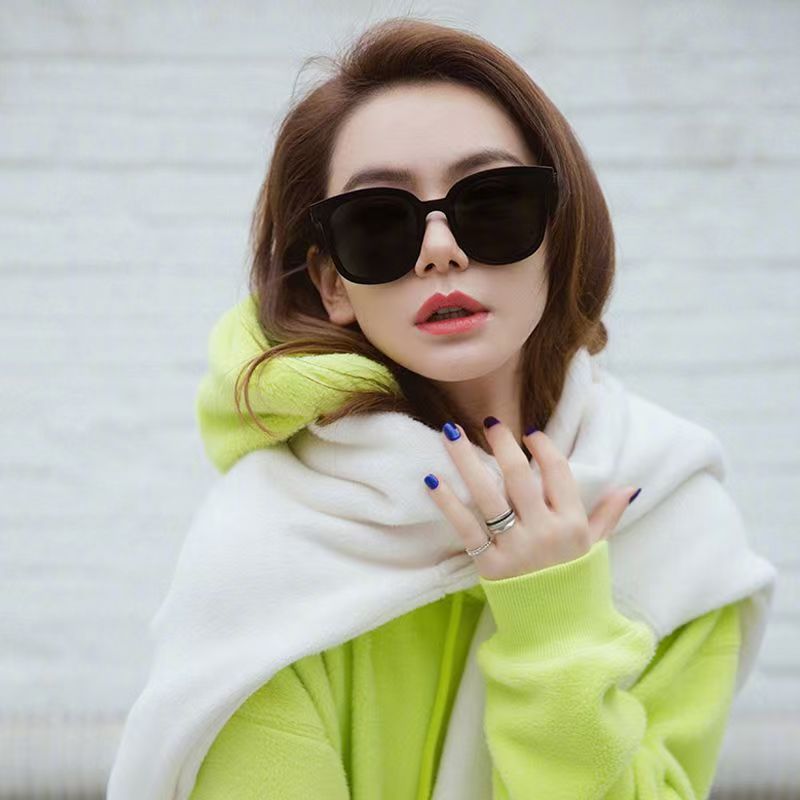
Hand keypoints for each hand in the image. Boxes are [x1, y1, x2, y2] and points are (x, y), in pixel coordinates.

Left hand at [423, 418, 639, 580]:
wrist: (558, 634)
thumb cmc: (574, 583)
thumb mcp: (595, 548)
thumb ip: (608, 514)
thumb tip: (630, 487)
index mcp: (573, 524)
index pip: (558, 474)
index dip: (543, 449)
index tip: (529, 433)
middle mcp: (545, 532)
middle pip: (519, 478)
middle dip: (502, 444)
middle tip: (488, 421)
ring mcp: (516, 548)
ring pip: (488, 495)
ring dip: (466, 461)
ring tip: (451, 432)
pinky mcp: (491, 566)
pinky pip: (466, 528)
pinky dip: (448, 503)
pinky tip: (432, 479)